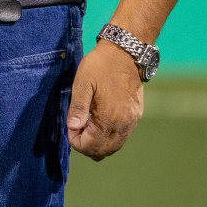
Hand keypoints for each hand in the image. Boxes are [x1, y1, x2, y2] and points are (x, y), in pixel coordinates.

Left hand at [67, 40, 144, 159]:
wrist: (125, 54)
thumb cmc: (100, 66)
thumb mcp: (82, 83)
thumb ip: (78, 107)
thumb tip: (73, 127)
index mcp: (109, 117)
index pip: (91, 146)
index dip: (76, 142)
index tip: (70, 127)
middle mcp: (124, 124)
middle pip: (103, 152)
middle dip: (86, 146)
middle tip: (76, 127)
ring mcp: (132, 122)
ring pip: (114, 147)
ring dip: (97, 143)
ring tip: (86, 125)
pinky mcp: (136, 117)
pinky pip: (122, 138)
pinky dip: (108, 138)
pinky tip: (98, 123)